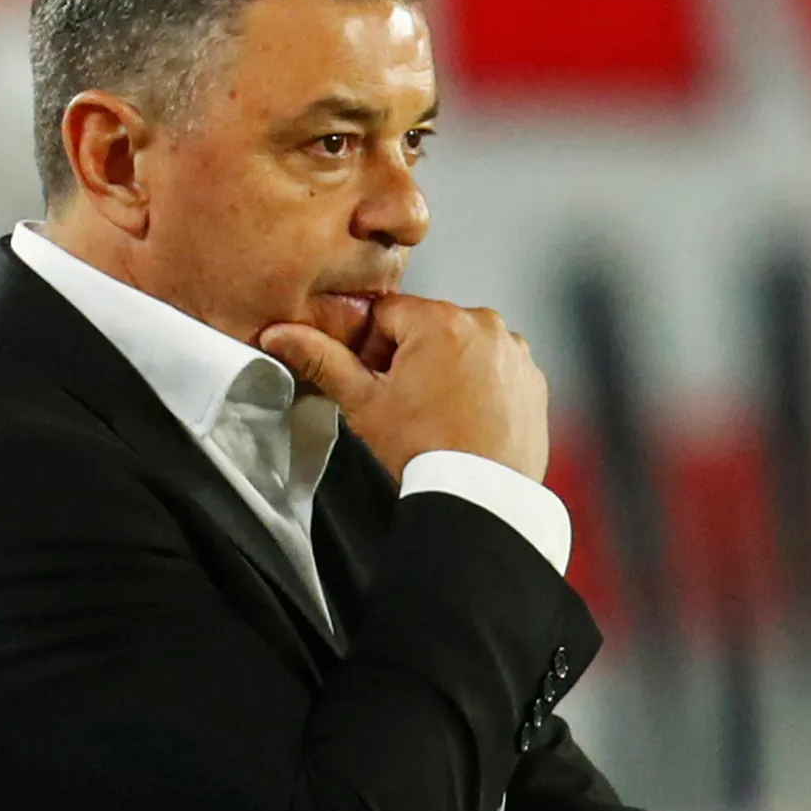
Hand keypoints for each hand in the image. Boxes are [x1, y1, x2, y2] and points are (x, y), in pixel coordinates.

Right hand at [256, 294, 548, 482]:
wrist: (480, 497)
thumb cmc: (423, 450)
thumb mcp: (364, 403)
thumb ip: (321, 360)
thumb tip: (279, 334)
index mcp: (440, 321)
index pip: (387, 314)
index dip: (371, 348)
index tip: (376, 384)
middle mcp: (484, 324)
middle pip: (427, 326)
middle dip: (410, 356)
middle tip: (404, 403)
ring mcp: (514, 350)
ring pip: (462, 344)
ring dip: (446, 367)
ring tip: (437, 414)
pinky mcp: (532, 376)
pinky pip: (495, 365)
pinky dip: (480, 383)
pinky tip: (465, 417)